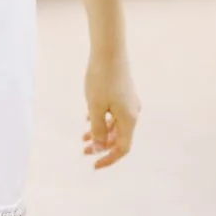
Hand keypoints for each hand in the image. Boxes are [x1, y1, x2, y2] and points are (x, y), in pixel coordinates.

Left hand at [82, 49, 138, 168]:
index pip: (122, 148)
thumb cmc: (101, 79)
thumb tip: (100, 148)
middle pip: (119, 137)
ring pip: (115, 125)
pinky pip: (114, 113)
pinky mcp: (123, 93)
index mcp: (129, 119)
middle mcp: (132, 112)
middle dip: (102, 146)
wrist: (109, 50)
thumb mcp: (95, 107)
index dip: (109, 159)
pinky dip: (102, 119)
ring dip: (100, 133)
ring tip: (83, 137)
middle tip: (83, 151)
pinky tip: (87, 118)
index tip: (93, 165)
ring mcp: (129, 102)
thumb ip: (98, 129)